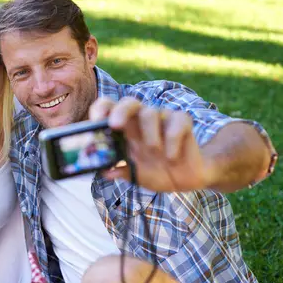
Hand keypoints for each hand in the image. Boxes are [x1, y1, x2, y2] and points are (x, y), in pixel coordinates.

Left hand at [89, 97, 212, 191]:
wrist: (187, 180)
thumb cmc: (156, 172)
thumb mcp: (135, 175)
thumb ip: (120, 171)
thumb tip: (103, 171)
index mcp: (126, 129)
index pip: (109, 109)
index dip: (100, 110)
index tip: (95, 121)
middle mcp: (142, 120)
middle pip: (129, 102)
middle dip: (119, 111)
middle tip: (115, 125)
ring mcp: (163, 118)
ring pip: (150, 112)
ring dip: (150, 135)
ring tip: (154, 153)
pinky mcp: (182, 121)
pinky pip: (176, 121)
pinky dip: (172, 141)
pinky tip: (172, 157)